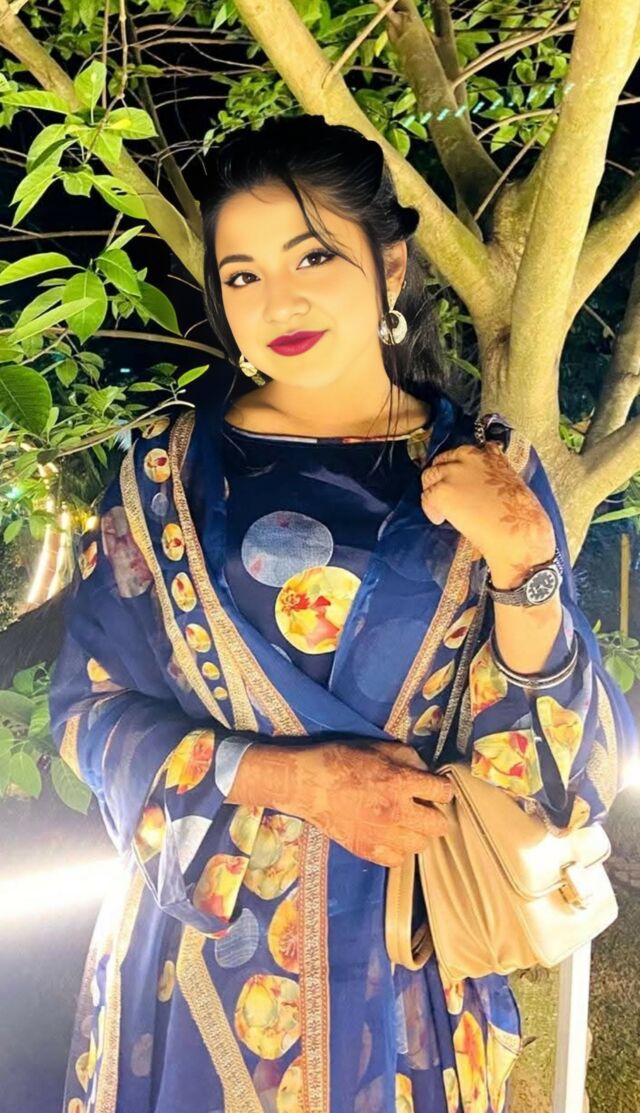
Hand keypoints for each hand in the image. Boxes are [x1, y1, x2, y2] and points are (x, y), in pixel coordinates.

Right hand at [302, 740, 454, 867]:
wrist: (309, 784)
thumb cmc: (343, 759)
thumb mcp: (379, 747)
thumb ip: (409, 758)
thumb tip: (426, 772)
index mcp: (400, 782)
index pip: (443, 791)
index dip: (442, 788)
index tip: (436, 788)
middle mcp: (396, 812)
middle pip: (438, 825)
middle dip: (435, 814)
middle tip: (424, 808)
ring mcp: (382, 836)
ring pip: (421, 845)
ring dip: (417, 833)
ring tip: (406, 823)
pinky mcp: (367, 851)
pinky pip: (398, 861)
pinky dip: (398, 850)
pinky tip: (391, 837)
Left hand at [420, 441, 554, 567]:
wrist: (516, 532)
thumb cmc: (522, 516)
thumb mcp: (513, 484)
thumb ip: (495, 476)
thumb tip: (483, 485)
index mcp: (490, 455)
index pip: (466, 452)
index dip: (459, 466)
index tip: (460, 479)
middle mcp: (470, 457)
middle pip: (443, 460)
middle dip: (442, 476)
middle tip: (445, 493)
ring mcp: (453, 473)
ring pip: (430, 475)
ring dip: (433, 490)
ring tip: (441, 508)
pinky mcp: (441, 491)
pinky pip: (426, 496)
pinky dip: (431, 509)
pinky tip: (440, 519)